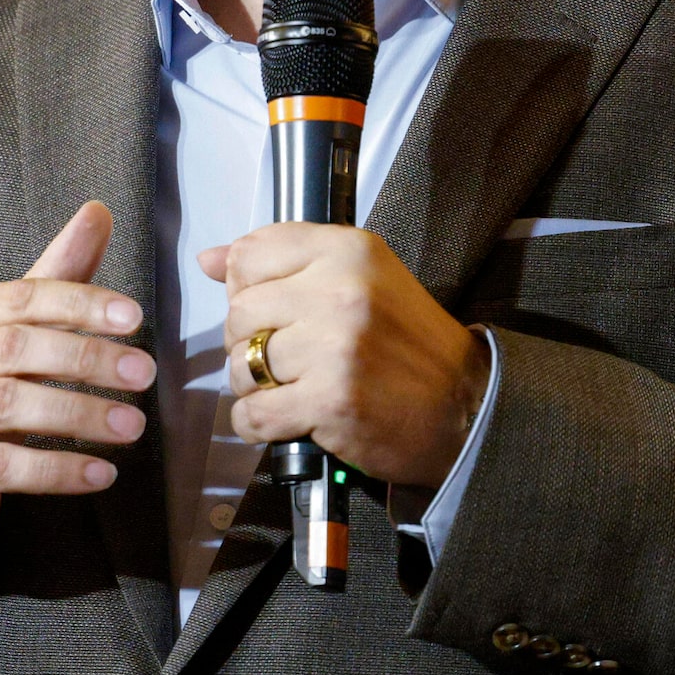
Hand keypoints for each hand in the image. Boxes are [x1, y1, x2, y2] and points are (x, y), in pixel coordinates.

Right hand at [0, 202, 151, 636]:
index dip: (78, 302)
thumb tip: (98, 211)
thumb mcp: (10, 340)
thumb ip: (54, 280)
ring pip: (5, 404)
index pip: (18, 298)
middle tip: (143, 374)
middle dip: (85, 357)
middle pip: (13, 347)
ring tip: (131, 427)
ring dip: (77, 413)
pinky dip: (55, 470)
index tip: (135, 317)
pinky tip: (101, 474)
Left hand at [204, 224, 488, 487]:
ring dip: (254, 386)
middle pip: (239, 313)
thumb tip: (209, 259)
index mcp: (346, 251)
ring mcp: (332, 348)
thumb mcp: (359, 279)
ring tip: (291, 388)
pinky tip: (286, 418)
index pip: (249, 255)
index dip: (248, 288)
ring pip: (240, 365)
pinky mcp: (327, 401)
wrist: (465, 406)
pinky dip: (258, 423)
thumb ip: (283, 263)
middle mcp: (338, 291)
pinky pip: (252, 414)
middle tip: (285, 358)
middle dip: (249, 342)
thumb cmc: (406, 343)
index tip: (274, 310)